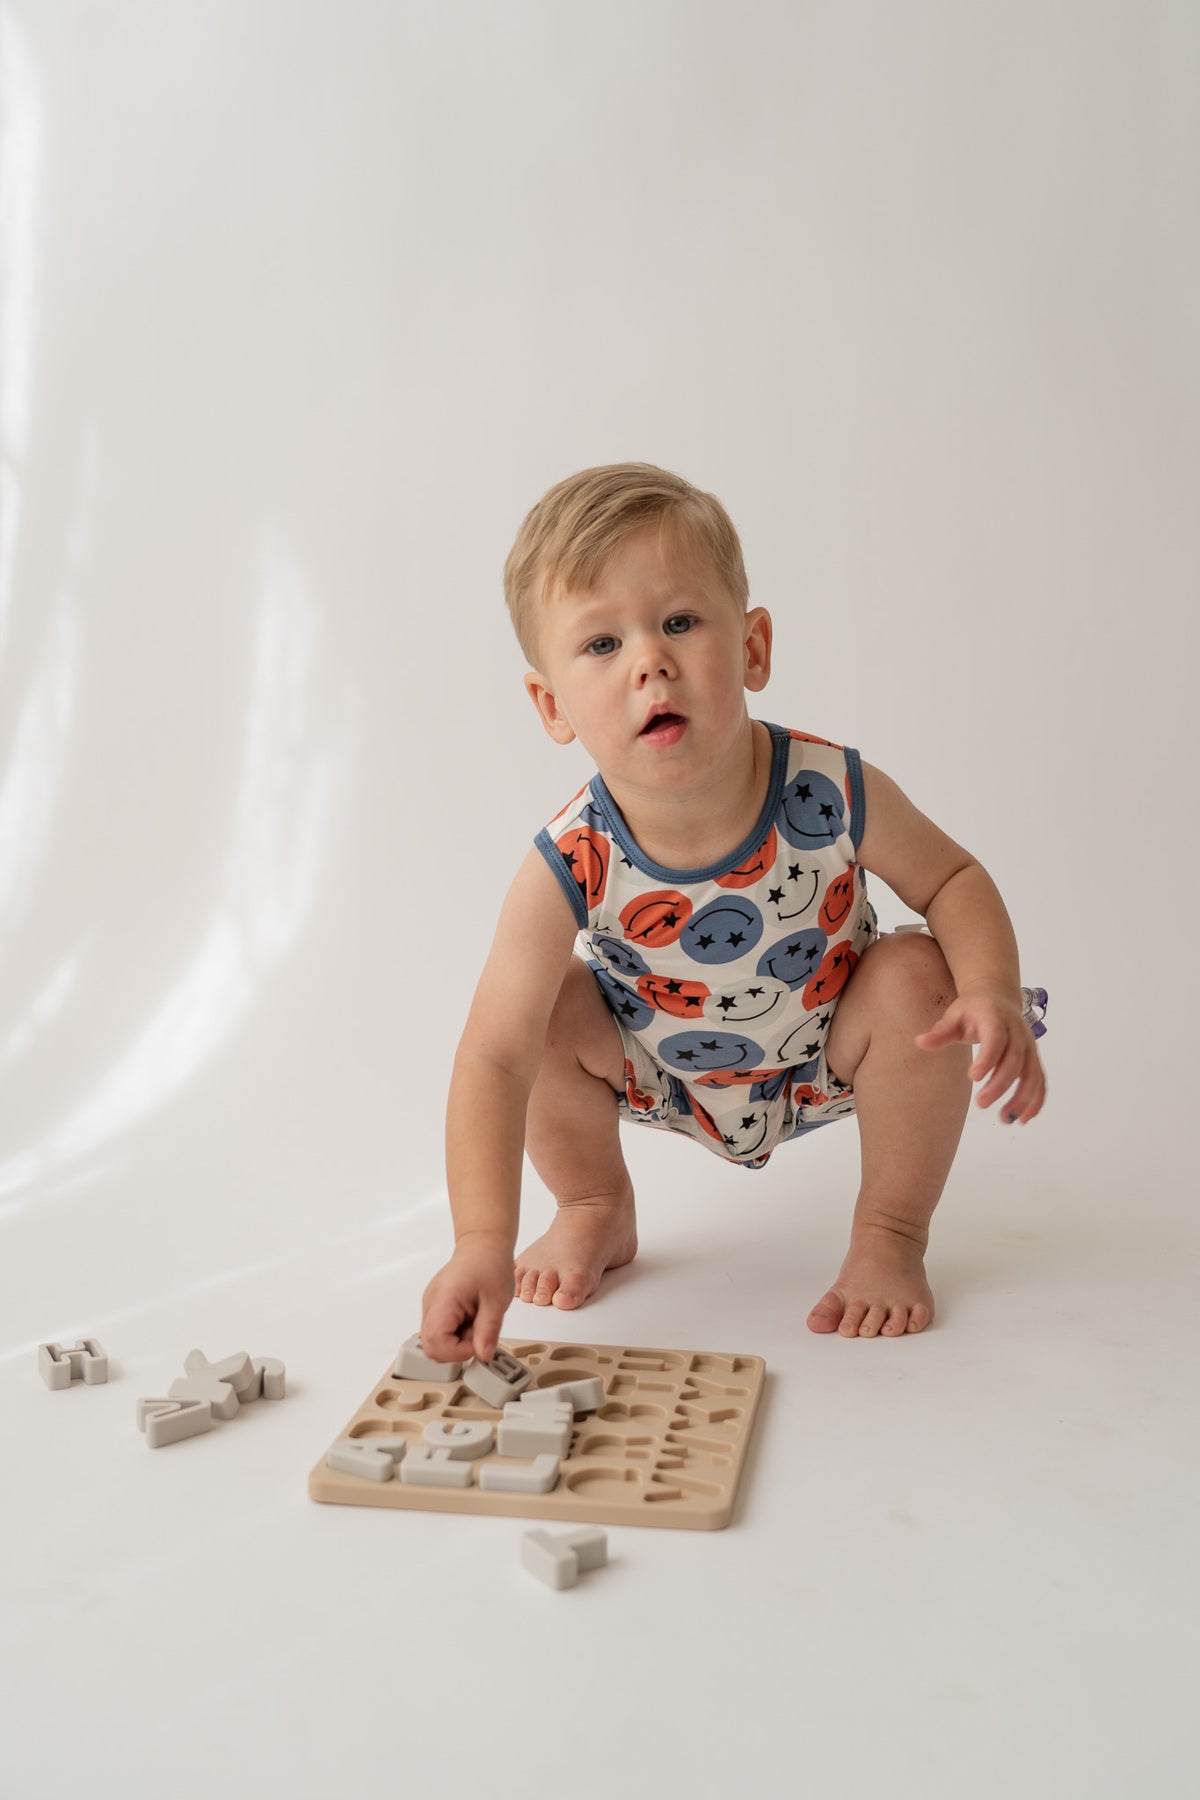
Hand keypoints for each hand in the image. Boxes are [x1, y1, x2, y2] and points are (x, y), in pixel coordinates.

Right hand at [420, 1233, 513, 1364]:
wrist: (483, 1245)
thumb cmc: (490, 1264)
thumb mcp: (497, 1300)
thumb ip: (488, 1330)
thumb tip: (483, 1355)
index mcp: (444, 1299)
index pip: (434, 1340)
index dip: (455, 1351)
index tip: (476, 1345)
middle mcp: (431, 1303)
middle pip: (430, 1345)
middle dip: (456, 1349)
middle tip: (477, 1335)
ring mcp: (431, 1306)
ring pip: (436, 1341)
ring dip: (457, 1341)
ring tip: (476, 1322)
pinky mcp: (436, 1308)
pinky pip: (441, 1331)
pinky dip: (457, 1333)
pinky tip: (471, 1318)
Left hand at [916, 988, 1045, 1124]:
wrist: (997, 998)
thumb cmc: (971, 1010)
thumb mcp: (953, 1016)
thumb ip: (940, 1032)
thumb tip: (919, 1042)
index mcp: (995, 1018)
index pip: (995, 1038)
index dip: (987, 1057)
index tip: (972, 1077)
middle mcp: (1017, 1031)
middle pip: (1015, 1059)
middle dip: (1000, 1084)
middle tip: (980, 1103)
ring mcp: (1029, 1045)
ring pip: (1032, 1073)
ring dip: (1022, 1098)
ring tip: (1005, 1119)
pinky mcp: (1034, 1058)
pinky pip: (1040, 1080)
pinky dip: (1036, 1100)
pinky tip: (1023, 1119)